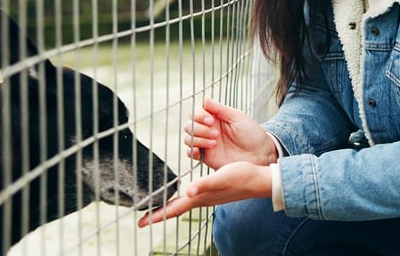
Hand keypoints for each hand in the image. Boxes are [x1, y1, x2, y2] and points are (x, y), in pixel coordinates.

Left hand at [137, 161, 271, 226]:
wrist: (258, 180)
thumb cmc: (242, 178)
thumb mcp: (222, 178)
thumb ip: (205, 184)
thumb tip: (189, 191)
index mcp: (200, 198)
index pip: (174, 209)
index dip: (157, 215)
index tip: (141, 222)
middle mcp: (201, 199)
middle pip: (175, 209)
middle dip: (159, 213)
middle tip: (143, 217)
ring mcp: (207, 196)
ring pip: (183, 204)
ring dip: (170, 207)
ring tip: (158, 207)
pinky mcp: (212, 191)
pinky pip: (192, 197)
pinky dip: (182, 198)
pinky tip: (184, 193)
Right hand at [183, 96, 277, 168]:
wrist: (259, 153)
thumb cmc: (251, 133)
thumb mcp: (237, 117)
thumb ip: (220, 109)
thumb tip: (205, 98)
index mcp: (214, 117)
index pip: (195, 112)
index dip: (199, 115)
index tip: (210, 120)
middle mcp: (208, 129)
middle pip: (189, 125)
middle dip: (199, 128)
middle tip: (216, 133)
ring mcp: (206, 143)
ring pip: (188, 138)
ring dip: (199, 139)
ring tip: (215, 142)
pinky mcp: (206, 156)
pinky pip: (190, 153)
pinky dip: (192, 150)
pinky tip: (201, 150)